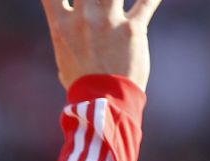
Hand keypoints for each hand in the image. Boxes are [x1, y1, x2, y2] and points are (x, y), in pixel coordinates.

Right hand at [40, 0, 162, 91]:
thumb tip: (70, 34)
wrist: (101, 102)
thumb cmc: (81, 85)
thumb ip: (69, 37)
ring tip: (118, 0)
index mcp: (62, 25)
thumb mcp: (65, 58)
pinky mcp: (133, 29)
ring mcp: (109, 21)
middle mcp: (84, 18)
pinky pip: (148, 1)